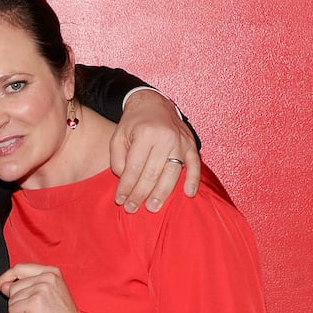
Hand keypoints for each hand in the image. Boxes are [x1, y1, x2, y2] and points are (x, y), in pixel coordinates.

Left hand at [0, 263, 77, 312]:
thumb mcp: (45, 298)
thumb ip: (26, 288)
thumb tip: (3, 285)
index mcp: (51, 272)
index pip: (20, 268)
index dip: (6, 277)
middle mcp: (47, 277)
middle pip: (13, 286)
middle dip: (16, 304)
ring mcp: (42, 288)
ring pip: (12, 299)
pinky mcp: (36, 303)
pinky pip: (13, 311)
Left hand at [110, 89, 200, 212]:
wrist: (153, 103)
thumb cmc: (133, 123)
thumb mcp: (118, 136)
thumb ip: (118, 158)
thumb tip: (125, 180)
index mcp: (145, 134)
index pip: (134, 168)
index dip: (126, 187)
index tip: (120, 200)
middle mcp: (165, 138)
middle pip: (152, 174)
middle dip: (140, 194)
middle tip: (132, 209)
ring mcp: (181, 142)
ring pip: (172, 174)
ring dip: (162, 194)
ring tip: (152, 208)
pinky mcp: (192, 145)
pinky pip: (195, 165)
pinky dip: (193, 180)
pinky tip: (188, 194)